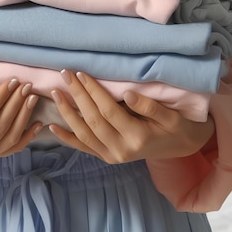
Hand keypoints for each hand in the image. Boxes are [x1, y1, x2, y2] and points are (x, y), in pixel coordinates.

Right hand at [0, 79, 41, 167]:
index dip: (0, 99)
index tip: (10, 81)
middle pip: (2, 126)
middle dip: (16, 103)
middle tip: (26, 83)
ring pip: (11, 136)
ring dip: (24, 116)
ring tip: (32, 96)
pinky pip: (12, 148)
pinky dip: (27, 136)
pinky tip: (38, 123)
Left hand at [49, 70, 214, 163]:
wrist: (180, 147)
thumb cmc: (176, 126)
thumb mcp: (170, 116)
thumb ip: (149, 106)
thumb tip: (127, 94)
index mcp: (138, 137)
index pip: (109, 110)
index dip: (94, 92)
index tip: (82, 73)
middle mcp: (122, 150)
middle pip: (93, 120)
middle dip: (77, 96)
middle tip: (65, 74)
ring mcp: (112, 156)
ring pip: (84, 134)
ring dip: (67, 113)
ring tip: (56, 93)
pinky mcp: (106, 158)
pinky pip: (83, 147)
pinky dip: (67, 137)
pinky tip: (51, 127)